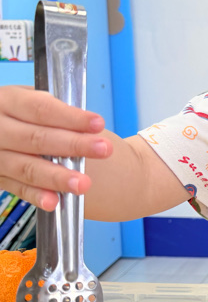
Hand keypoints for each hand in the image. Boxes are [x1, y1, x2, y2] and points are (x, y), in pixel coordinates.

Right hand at [0, 87, 111, 209]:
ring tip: (83, 183)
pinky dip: (36, 196)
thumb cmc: (20, 113)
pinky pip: (17, 188)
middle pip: (37, 138)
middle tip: (104, 150)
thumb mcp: (27, 99)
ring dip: (57, 177)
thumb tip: (84, 124)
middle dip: (73, 145)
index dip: (70, 117)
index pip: (41, 109)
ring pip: (27, 167)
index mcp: (6, 101)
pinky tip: (54, 201)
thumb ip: (50, 109)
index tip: (98, 124)